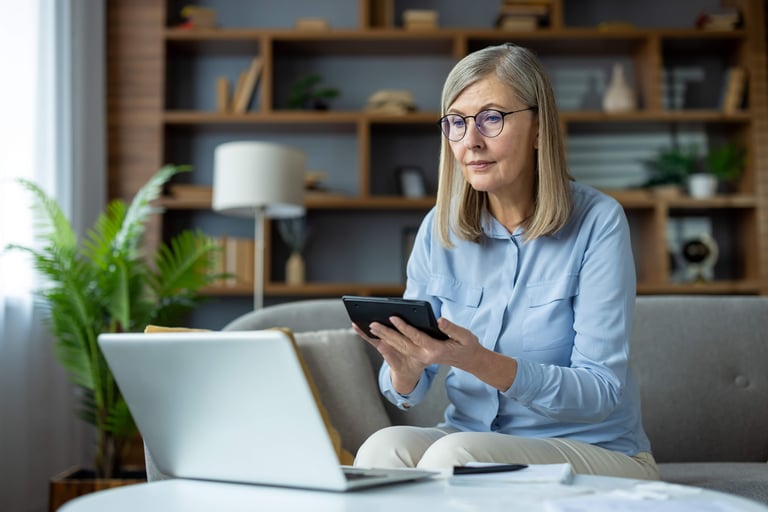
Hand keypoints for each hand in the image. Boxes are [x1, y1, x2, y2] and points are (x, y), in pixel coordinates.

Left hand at [354, 316, 517, 392]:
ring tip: (370, 327)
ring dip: (384, 338)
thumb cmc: (467, 345)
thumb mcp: (465, 336)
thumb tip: (439, 320)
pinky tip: (378, 335)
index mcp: (436, 351)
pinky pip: (400, 350)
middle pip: (402, 344)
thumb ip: (452, 328)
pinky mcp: (418, 356)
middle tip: (373, 323)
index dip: (404, 327)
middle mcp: (425, 356)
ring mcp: (421, 358)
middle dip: (386, 334)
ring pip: (399, 348)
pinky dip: (388, 343)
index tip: (392, 317)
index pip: (416, 337)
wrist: (469, 360)